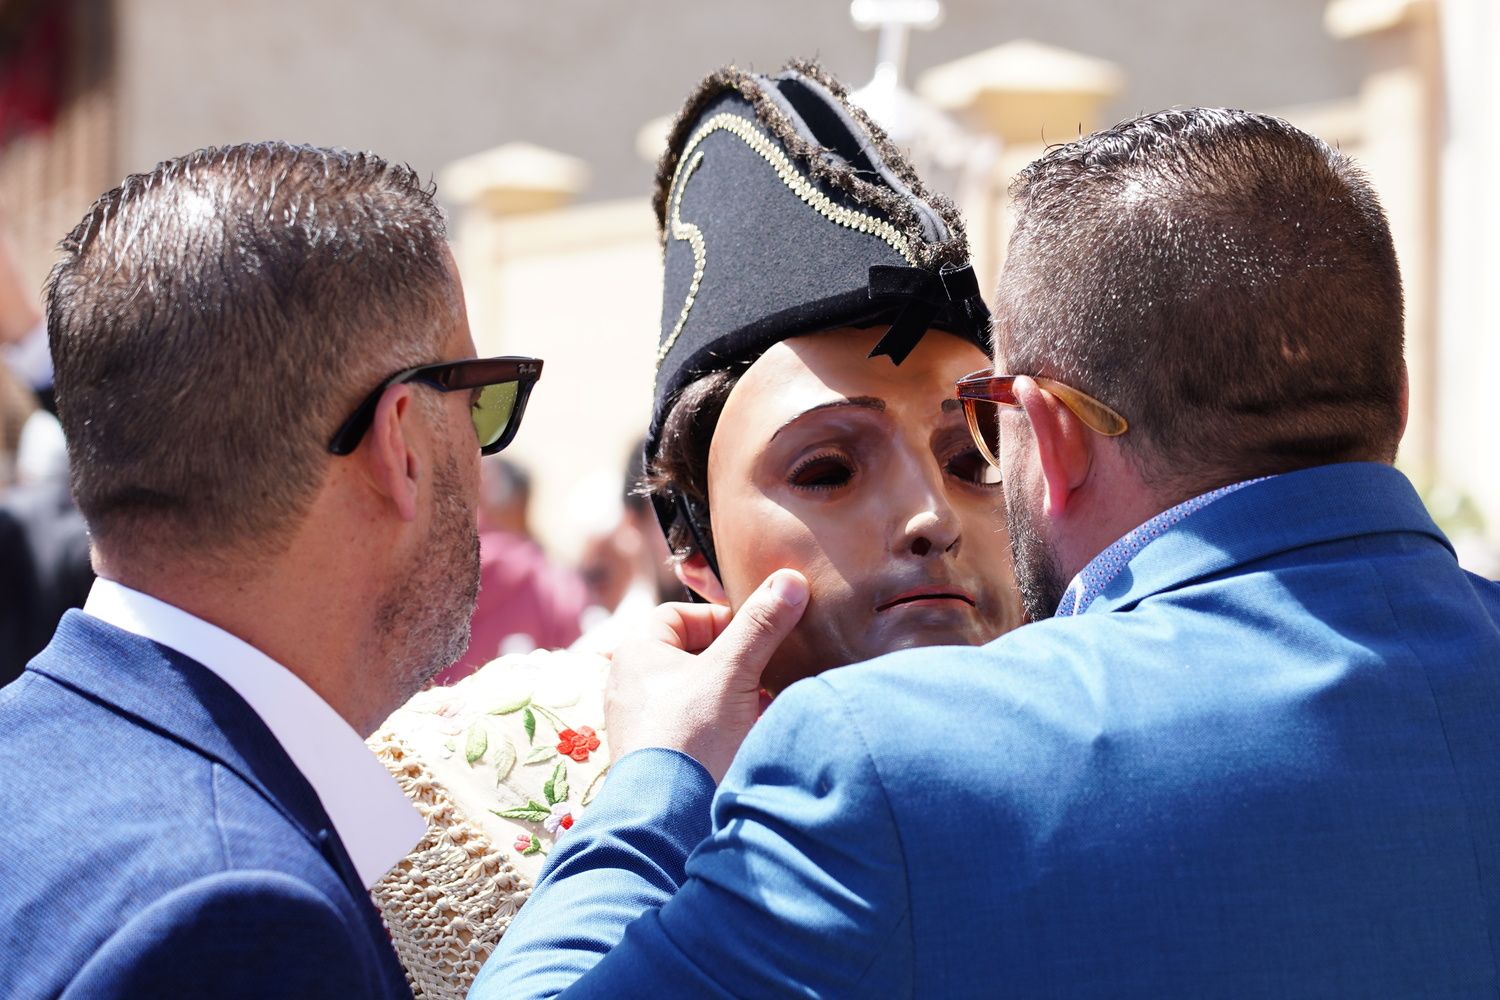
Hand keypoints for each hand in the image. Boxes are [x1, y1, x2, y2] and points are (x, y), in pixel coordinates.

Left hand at [605, 569, 808, 782]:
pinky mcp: (660, 755)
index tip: (755, 632)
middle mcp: (632, 685)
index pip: (679, 614)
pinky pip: (697, 726)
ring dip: (735, 694)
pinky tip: (753, 735)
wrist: (670, 819)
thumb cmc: (691, 737)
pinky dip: (726, 725)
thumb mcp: (732, 672)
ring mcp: (644, 723)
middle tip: (767, 668)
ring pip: (699, 692)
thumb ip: (761, 625)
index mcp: (636, 653)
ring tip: (765, 703)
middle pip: (693, 654)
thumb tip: (789, 580)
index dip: (720, 617)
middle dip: (735, 660)